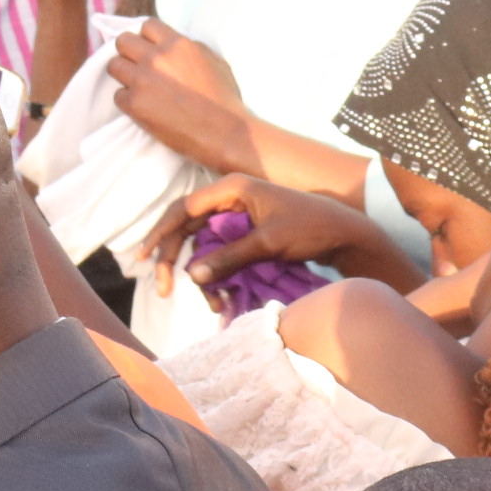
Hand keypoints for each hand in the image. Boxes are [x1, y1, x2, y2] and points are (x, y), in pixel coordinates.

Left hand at [105, 19, 250, 166]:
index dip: (146, 38)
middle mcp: (157, 58)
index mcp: (178, 44)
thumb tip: (171, 45)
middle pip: (123, 41)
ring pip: (113, 65)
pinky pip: (118, 95)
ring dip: (124, 75)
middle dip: (128, 52)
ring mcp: (142, 80)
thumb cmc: (224, 99)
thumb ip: (190, 48)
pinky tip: (143, 108)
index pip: (147, 25)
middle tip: (138, 67)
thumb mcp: (214, 61)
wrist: (224, 133)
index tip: (149, 49)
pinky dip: (128, 101)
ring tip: (138, 87)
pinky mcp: (134, 103)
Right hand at [138, 175, 374, 295]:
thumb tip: (191, 275)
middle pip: (187, 227)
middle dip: (173, 258)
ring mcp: (237, 216)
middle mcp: (229, 198)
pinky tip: (220, 297)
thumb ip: (229, 257)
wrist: (345, 235)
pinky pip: (219, 253)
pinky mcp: (245, 234)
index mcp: (232, 188)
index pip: (184, 208)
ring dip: (199, 274)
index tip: (145, 257)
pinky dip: (216, 275)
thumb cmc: (310, 228)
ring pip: (202, 245)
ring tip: (211, 302)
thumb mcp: (268, 243)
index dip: (161, 233)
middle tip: (162, 287)